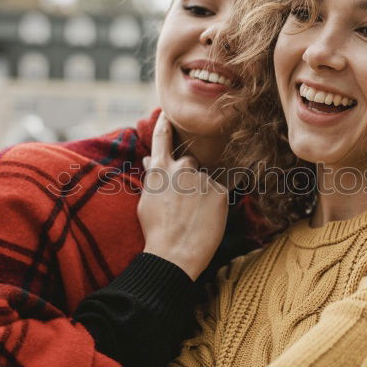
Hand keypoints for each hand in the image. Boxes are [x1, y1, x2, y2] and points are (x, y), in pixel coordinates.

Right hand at [137, 112, 227, 279]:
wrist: (174, 254)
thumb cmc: (156, 230)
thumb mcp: (147, 200)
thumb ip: (152, 178)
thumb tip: (149, 160)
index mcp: (160, 169)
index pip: (162, 139)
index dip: (164, 124)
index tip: (167, 112)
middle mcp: (182, 167)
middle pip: (190, 164)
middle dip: (189, 178)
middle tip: (184, 205)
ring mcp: (202, 178)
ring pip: (205, 181)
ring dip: (202, 194)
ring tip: (193, 218)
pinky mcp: (220, 191)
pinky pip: (218, 194)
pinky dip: (214, 205)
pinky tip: (205, 221)